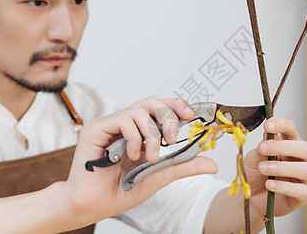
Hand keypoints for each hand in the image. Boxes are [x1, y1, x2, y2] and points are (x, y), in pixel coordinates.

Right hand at [64, 97, 217, 226]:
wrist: (94, 204)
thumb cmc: (120, 190)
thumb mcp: (160, 175)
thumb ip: (183, 166)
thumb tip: (212, 163)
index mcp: (140, 132)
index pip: (161, 108)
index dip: (177, 106)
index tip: (191, 116)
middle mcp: (126, 124)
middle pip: (153, 102)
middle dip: (168, 118)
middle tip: (172, 140)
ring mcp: (111, 124)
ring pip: (140, 110)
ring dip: (152, 134)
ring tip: (150, 157)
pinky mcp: (97, 128)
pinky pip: (123, 120)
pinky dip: (134, 138)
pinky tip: (131, 155)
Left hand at [244, 116, 306, 216]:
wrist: (251, 196)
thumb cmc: (255, 173)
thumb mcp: (253, 158)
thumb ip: (262, 149)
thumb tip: (268, 135)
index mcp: (289, 144)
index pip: (291, 129)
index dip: (282, 124)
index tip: (267, 125)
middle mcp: (300, 159)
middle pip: (303, 148)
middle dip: (282, 146)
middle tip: (261, 147)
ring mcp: (304, 178)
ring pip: (304, 169)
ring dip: (281, 167)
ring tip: (262, 168)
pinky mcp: (302, 195)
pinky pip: (300, 190)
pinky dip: (284, 186)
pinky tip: (269, 184)